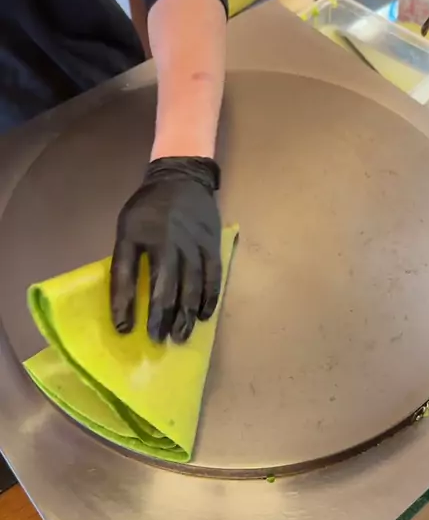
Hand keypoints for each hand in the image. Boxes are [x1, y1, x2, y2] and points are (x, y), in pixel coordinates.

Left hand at [110, 157, 220, 343]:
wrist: (182, 178)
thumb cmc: (148, 208)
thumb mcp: (126, 228)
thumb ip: (125, 262)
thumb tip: (124, 301)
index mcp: (141, 235)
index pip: (129, 275)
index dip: (125, 303)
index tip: (124, 330)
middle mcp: (170, 242)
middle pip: (166, 286)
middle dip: (162, 316)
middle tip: (158, 341)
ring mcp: (195, 244)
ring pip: (192, 286)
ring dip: (186, 314)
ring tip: (181, 336)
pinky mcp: (213, 246)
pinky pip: (214, 277)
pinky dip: (209, 298)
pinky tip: (204, 316)